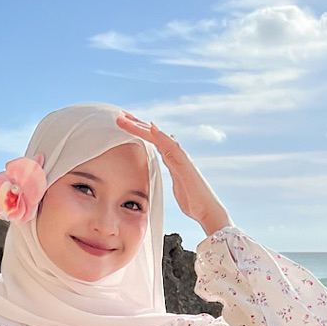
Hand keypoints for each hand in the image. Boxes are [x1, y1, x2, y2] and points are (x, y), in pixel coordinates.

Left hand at [115, 111, 231, 236]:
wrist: (207, 210)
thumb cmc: (192, 200)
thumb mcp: (174, 185)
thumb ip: (168, 173)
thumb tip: (162, 168)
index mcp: (171, 159)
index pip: (152, 141)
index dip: (138, 131)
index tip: (123, 124)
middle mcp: (176, 154)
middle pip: (153, 135)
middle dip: (136, 124)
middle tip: (119, 115)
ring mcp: (181, 158)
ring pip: (159, 137)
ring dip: (142, 127)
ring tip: (127, 118)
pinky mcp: (185, 164)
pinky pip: (171, 147)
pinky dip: (161, 137)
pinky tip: (151, 128)